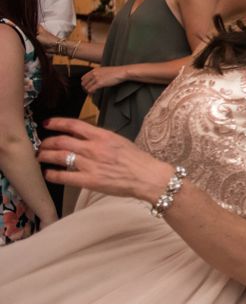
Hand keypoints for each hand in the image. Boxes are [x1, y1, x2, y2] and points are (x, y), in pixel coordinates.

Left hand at [39, 117, 164, 202]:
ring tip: (41, 157)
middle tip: (41, 144)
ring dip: (46, 156)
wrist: (146, 176)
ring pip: (60, 157)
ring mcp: (90, 164)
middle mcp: (93, 148)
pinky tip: (48, 174)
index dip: (57, 123)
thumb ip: (100, 138)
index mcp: (101, 135)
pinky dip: (53, 175)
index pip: (73, 125)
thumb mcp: (118, 140)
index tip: (47, 123)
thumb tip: (85, 137)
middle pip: (62, 141)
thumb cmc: (136, 159)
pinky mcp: (90, 180)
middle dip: (47, 142)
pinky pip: (65, 176)